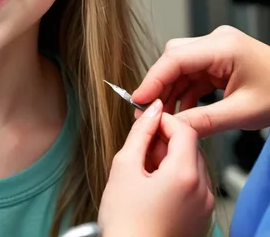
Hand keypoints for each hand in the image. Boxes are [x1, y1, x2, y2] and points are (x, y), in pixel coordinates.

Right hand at [98, 100, 214, 236]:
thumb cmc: (125, 219)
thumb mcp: (124, 166)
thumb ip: (140, 132)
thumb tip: (151, 109)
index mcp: (184, 174)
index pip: (184, 129)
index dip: (164, 120)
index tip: (145, 120)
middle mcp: (203, 189)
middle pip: (190, 146)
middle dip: (165, 139)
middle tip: (140, 148)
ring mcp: (205, 205)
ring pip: (192, 163)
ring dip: (170, 157)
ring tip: (144, 170)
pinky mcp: (202, 216)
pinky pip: (194, 183)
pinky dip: (176, 176)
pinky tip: (153, 186)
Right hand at [132, 25, 269, 137]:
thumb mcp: (244, 112)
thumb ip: (205, 120)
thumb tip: (172, 128)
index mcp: (223, 47)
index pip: (176, 58)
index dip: (153, 78)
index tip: (138, 99)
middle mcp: (216, 42)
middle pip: (173, 59)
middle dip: (160, 85)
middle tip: (149, 112)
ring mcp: (216, 49)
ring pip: (179, 67)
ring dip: (170, 91)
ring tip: (165, 117)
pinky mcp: (217, 59)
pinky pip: (192, 74)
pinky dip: (184, 92)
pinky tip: (182, 111)